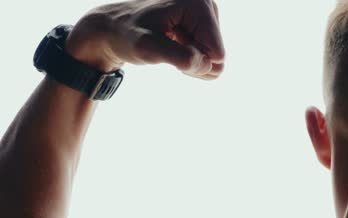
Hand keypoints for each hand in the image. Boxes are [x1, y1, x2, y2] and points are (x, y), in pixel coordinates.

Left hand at [65, 0, 224, 79]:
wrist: (112, 27)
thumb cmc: (127, 36)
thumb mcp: (147, 48)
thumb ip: (178, 57)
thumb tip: (208, 64)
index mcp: (198, 4)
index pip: (216, 53)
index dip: (192, 61)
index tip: (166, 47)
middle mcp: (208, 4)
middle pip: (217, 56)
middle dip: (192, 60)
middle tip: (165, 47)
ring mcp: (207, 14)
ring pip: (214, 59)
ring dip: (189, 59)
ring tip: (167, 43)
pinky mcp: (204, 22)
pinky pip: (209, 56)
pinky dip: (189, 55)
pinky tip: (172, 42)